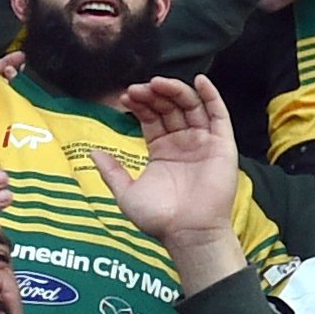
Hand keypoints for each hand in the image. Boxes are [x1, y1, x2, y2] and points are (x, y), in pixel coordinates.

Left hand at [92, 78, 247, 267]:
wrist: (187, 232)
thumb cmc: (159, 218)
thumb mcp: (126, 193)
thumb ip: (111, 171)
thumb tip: (92, 151)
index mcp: (162, 151)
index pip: (151, 118)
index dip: (140, 105)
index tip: (125, 97)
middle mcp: (183, 143)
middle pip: (169, 108)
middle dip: (153, 95)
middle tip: (138, 89)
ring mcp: (203, 142)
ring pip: (191, 106)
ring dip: (175, 91)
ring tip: (158, 83)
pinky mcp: (222, 145)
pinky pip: (218, 115)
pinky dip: (210, 95)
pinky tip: (198, 81)